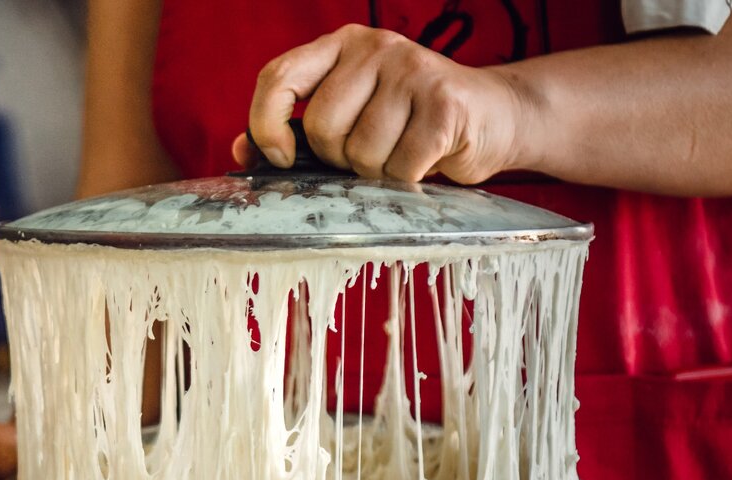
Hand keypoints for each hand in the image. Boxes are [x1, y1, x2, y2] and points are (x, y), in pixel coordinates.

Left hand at [233, 25, 535, 183]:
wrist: (492, 118)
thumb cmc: (408, 125)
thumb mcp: (348, 119)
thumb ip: (294, 133)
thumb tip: (239, 152)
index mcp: (341, 46)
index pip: (277, 78)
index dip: (266, 125)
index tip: (280, 156)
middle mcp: (375, 48)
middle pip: (323, 127)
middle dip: (339, 159)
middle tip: (367, 154)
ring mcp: (412, 71)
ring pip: (361, 153)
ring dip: (376, 173)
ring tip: (399, 153)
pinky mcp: (444, 105)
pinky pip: (399, 168)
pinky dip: (406, 181)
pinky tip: (424, 161)